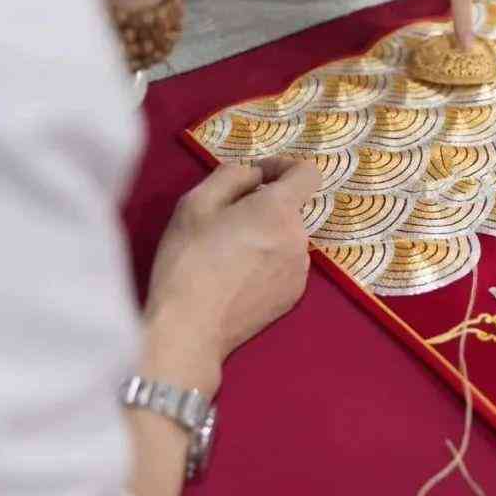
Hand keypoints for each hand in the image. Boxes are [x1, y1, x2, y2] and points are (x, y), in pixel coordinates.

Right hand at [144, 159, 321, 388]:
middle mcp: (299, 238)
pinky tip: (237, 278)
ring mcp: (300, 271)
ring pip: (287, 238)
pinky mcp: (294, 297)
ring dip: (266, 236)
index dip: (283, 166)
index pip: (307, 173)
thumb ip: (232, 176)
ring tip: (228, 254)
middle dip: (265, 206)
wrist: (190, 329)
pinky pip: (285, 265)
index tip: (258, 176)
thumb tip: (254, 176)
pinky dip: (268, 263)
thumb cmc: (188, 260)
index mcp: (279, 210)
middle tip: (225, 221)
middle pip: (291, 208)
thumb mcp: (196, 203)